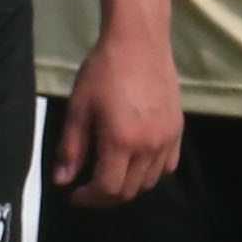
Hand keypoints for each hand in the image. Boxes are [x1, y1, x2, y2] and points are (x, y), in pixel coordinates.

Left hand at [50, 20, 182, 206]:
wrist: (139, 42)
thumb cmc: (103, 71)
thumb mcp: (79, 108)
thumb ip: (71, 148)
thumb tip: (62, 181)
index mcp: (120, 141)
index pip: (107, 189)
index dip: (89, 199)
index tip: (74, 195)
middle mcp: (148, 146)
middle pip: (129, 190)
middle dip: (105, 197)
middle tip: (89, 188)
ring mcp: (167, 139)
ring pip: (150, 182)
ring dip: (128, 186)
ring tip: (110, 175)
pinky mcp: (178, 130)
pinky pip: (168, 166)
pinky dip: (151, 173)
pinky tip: (136, 163)